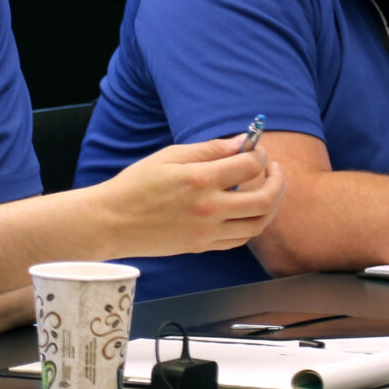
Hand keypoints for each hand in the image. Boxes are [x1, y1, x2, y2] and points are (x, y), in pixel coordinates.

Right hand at [104, 135, 284, 258]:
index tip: (255, 149)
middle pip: (265, 198)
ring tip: (267, 190)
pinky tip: (246, 210)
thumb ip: (207, 149)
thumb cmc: (134, 186)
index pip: (248, 166)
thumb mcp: (167, 157)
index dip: (258, 154)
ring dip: (271, 204)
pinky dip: (251, 223)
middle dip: (277, 180)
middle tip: (273, 169)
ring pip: (259, 223)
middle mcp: (209, 208)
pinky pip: (240, 239)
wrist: (112, 221)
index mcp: (199, 180)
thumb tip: (239, 142)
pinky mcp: (203, 246)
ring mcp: (208, 231)